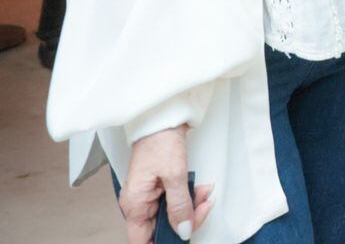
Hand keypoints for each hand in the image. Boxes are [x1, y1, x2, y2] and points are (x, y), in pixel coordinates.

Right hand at [121, 127, 212, 242]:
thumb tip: (184, 230)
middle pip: (162, 227)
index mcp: (135, 205)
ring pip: (172, 214)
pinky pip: (175, 200)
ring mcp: (149, 196)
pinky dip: (189, 196)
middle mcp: (139, 203)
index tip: (182, 238)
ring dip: (191, 206)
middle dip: (187, 219)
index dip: (162, 243)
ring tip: (204, 192)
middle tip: (204, 207)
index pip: (142, 240)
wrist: (162, 118)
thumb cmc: (160, 142)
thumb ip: (180, 206)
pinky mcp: (160, 187)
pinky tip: (200, 188)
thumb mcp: (174, 176)